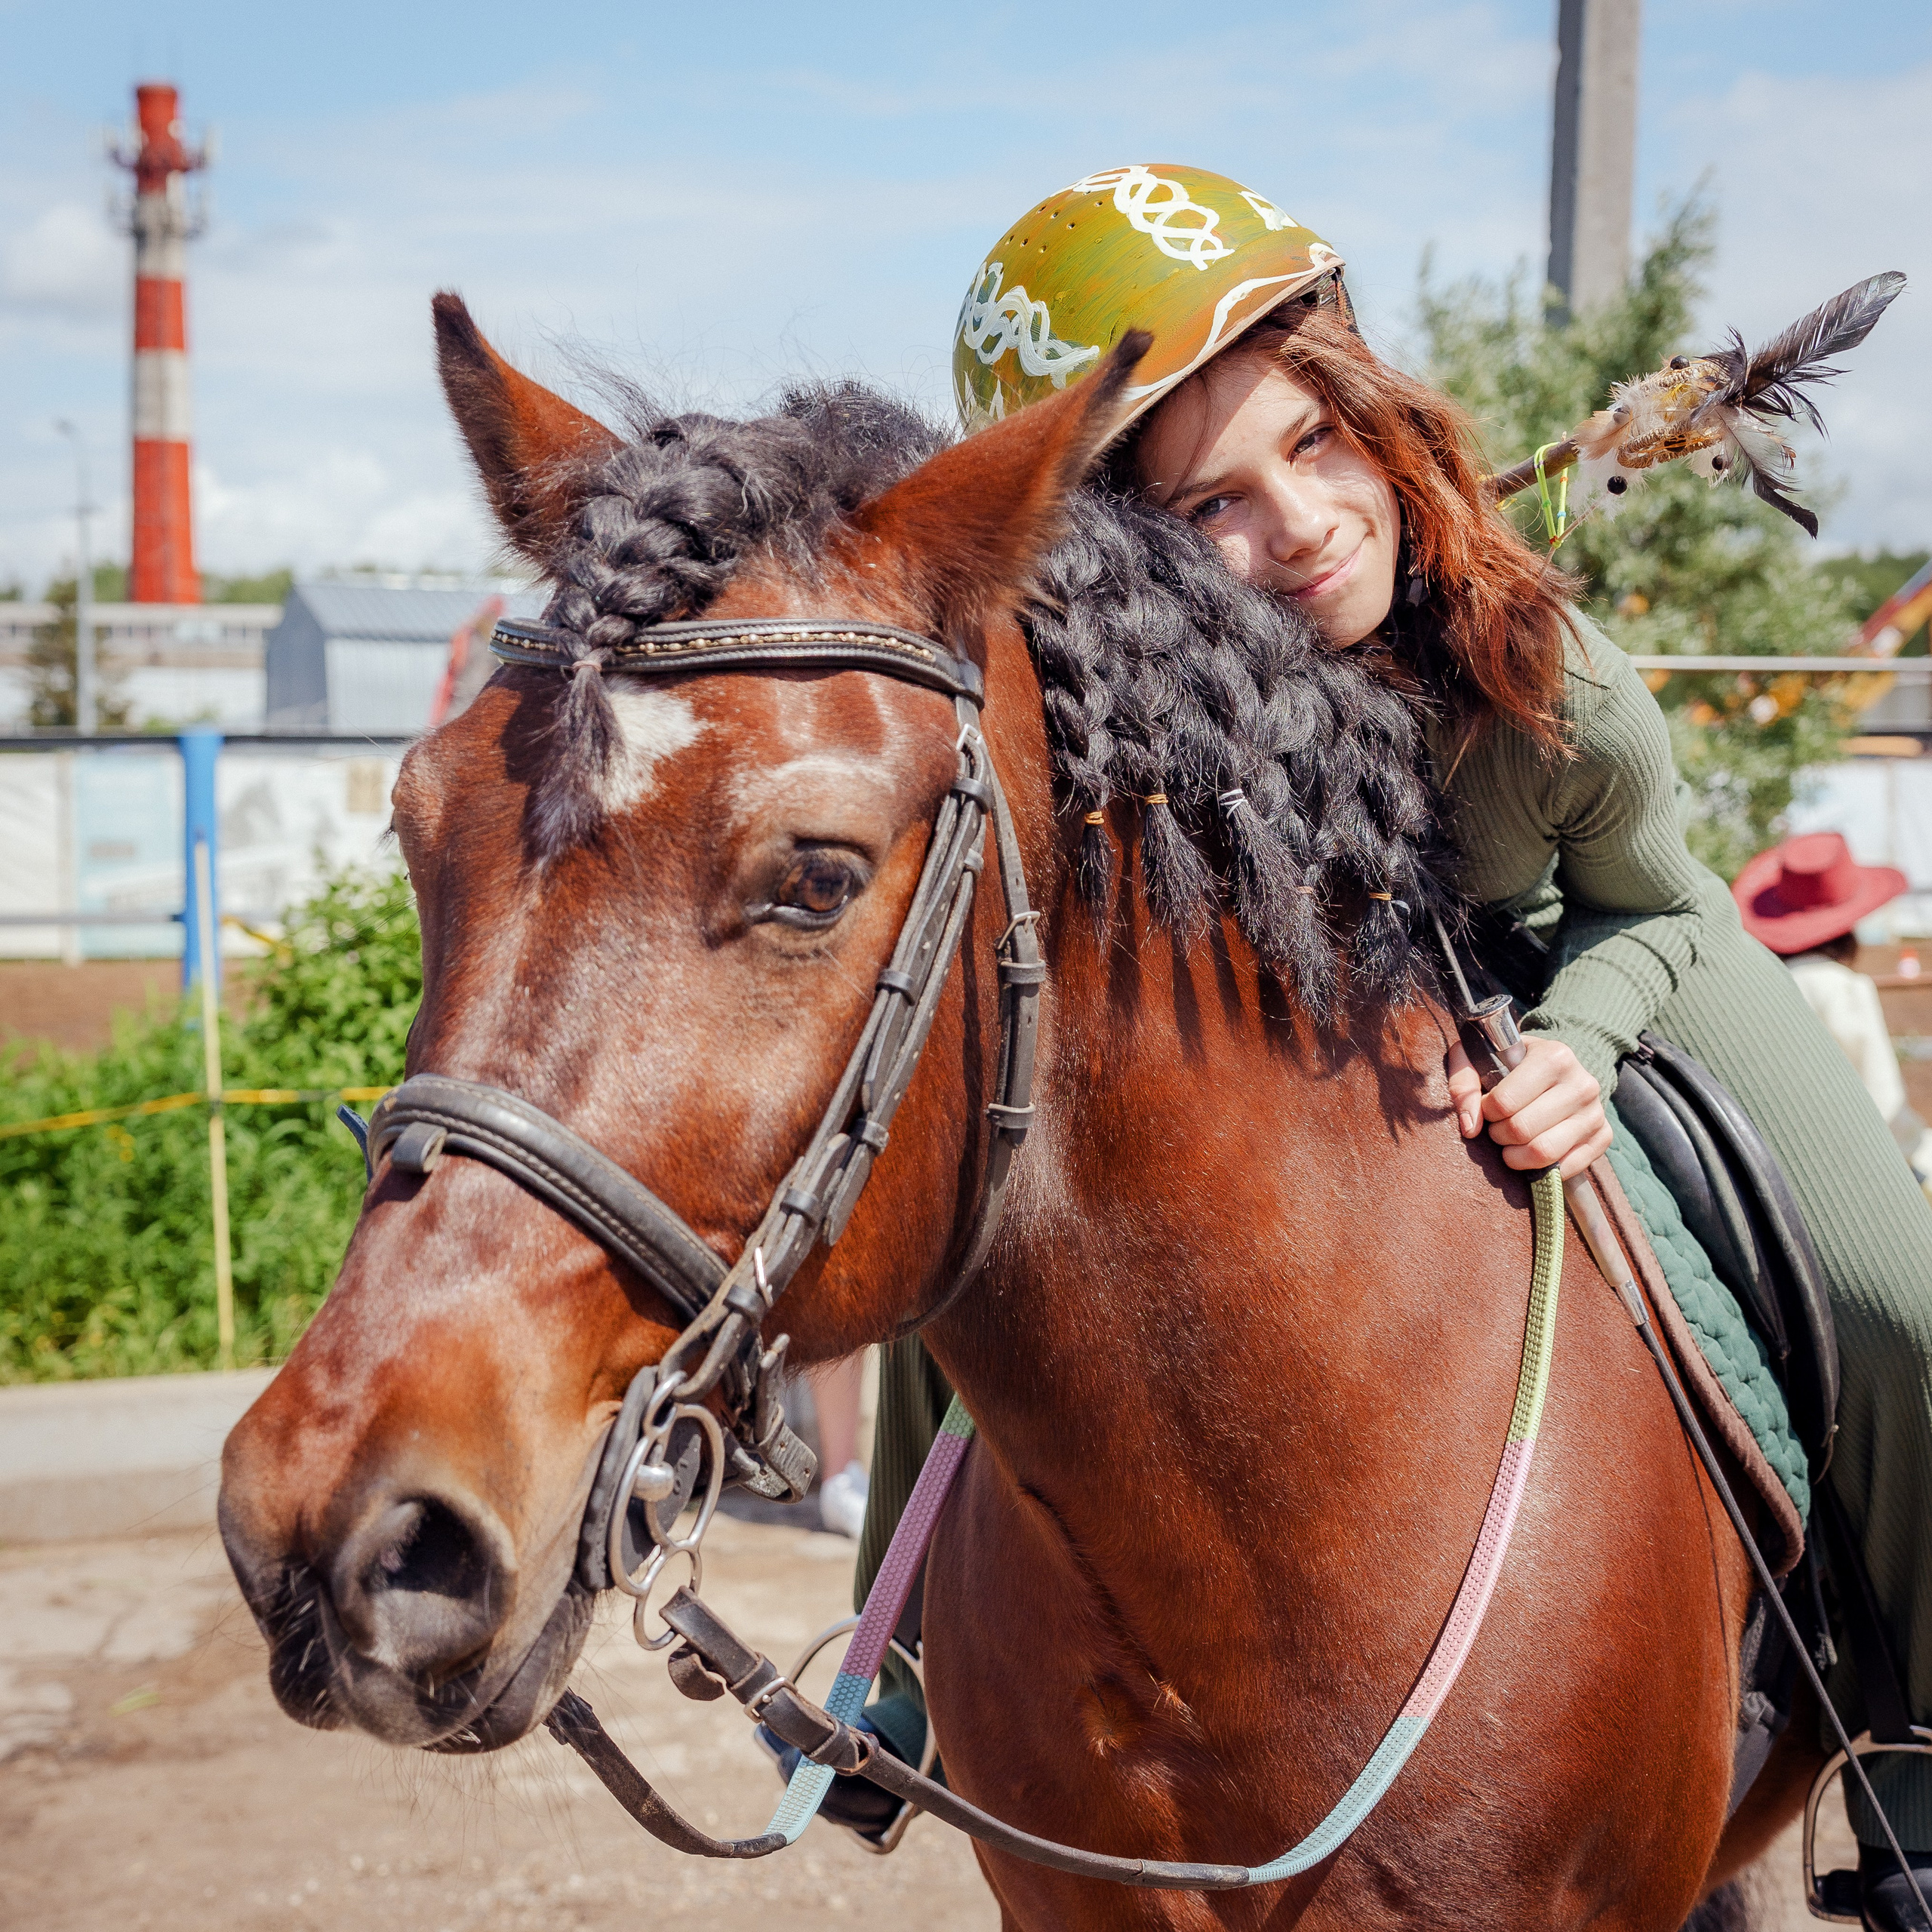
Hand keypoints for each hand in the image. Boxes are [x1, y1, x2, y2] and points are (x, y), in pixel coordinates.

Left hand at [1445, 1034, 1609, 1179]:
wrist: (1555, 1069)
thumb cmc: (1509, 1065)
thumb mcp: (1478, 1058)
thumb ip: (1463, 1083)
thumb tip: (1470, 1127)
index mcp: (1554, 1056)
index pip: (1504, 1102)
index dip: (1486, 1112)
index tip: (1488, 1107)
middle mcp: (1582, 1084)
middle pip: (1521, 1129)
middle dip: (1498, 1134)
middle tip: (1498, 1127)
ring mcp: (1596, 1112)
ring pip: (1543, 1152)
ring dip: (1515, 1156)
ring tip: (1511, 1142)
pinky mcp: (1603, 1137)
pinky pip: (1566, 1169)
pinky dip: (1540, 1169)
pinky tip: (1532, 1152)